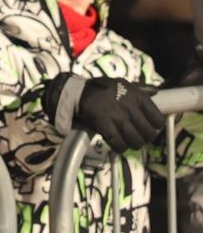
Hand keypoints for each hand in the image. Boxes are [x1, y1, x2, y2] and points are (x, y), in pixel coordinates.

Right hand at [40, 74, 165, 151]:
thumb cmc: (100, 88)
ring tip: (128, 143)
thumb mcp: (121, 84)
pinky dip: (119, 147)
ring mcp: (117, 116)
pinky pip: (118, 143)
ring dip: (133, 145)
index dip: (155, 127)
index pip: (157, 119)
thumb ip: (140, 89)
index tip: (149, 128)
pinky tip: (117, 146)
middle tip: (138, 138)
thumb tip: (156, 91)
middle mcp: (130, 107)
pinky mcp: (104, 125)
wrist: (76, 92)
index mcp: (137, 96)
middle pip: (148, 133)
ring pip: (135, 140)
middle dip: (144, 138)